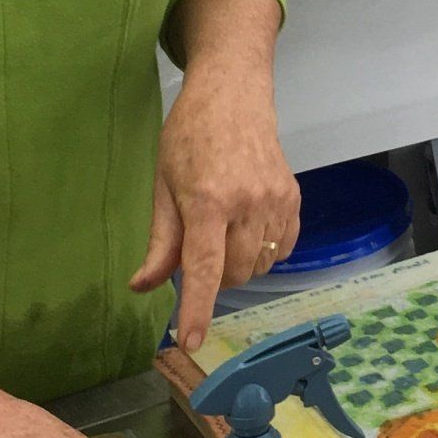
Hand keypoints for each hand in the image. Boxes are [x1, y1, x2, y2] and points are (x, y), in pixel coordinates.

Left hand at [131, 69, 301, 354]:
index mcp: (207, 200)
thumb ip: (160, 241)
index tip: (191, 342)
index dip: (197, 310)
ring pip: (259, 266)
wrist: (234, 95)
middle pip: (234, 274)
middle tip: (199, 248)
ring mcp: (276, 202)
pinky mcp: (294, 199)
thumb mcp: (163, 184)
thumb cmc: (189, 136)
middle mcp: (248, 204)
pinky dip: (264, 253)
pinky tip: (249, 230)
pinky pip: (283, 250)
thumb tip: (143, 286)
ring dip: (238, 266)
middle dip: (214, 278)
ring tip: (224, 232)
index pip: (204, 269)